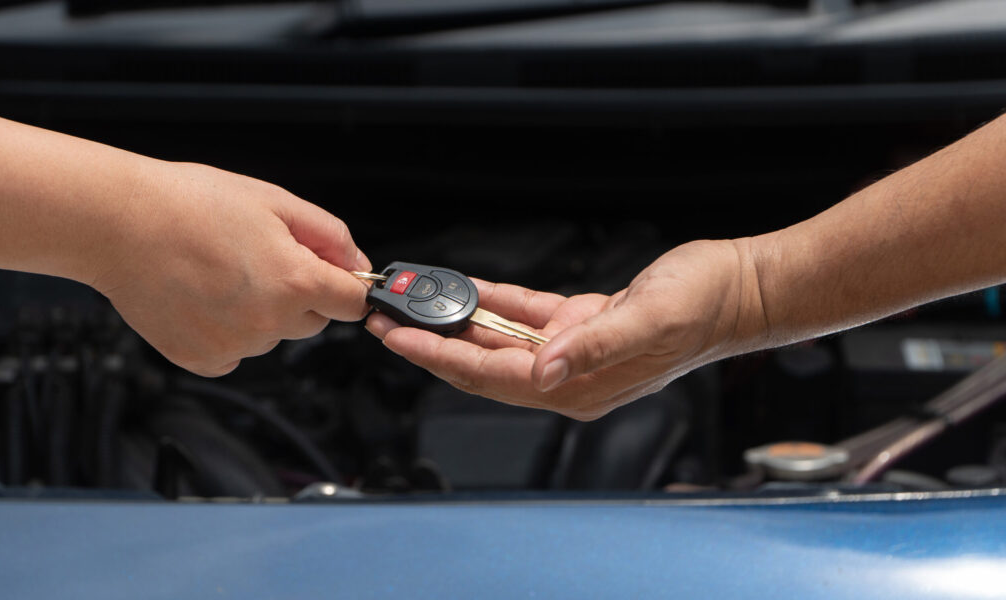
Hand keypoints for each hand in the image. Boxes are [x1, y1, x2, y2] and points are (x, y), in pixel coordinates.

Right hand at [91, 160, 371, 376]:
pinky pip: (235, 352)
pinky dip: (227, 331)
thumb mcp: (276, 202)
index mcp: (296, 282)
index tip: (333, 278)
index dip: (346, 285)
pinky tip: (204, 298)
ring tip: (221, 273)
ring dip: (261, 312)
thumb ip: (329, 236)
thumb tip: (358, 266)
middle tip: (259, 260)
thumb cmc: (190, 205)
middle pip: (313, 321)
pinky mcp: (203, 360)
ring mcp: (236, 345)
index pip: (353, 304)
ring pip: (272, 335)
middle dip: (300, 294)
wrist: (119, 223)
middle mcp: (270, 321)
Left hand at [366, 240, 766, 419]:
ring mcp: (575, 352)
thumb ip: (592, 348)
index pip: (493, 375)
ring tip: (414, 305)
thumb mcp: (648, 322)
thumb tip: (541, 371)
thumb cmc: (703, 307)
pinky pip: (526, 316)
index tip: (400, 339)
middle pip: (484, 364)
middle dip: (433, 344)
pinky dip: (495, 302)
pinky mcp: (582, 324)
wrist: (739, 289)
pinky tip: (467, 289)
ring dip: (457, 322)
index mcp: (579, 386)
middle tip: (387, 322)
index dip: (442, 357)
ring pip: (500, 340)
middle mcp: (570, 376)